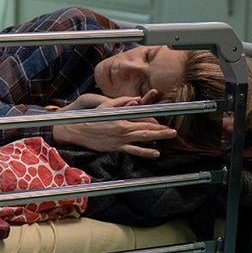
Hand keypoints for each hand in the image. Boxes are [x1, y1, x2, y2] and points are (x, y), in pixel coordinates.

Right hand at [53, 90, 174, 158]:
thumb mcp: (105, 105)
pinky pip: (134, 150)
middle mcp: (124, 128)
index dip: (154, 119)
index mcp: (122, 117)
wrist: (77, 130)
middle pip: (146, 128)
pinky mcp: (117, 147)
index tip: (163, 120)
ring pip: (144, 137)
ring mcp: (121, 139)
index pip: (143, 117)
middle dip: (161, 129)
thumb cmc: (91, 117)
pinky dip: (146, 152)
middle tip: (173, 131)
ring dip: (158, 137)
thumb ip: (122, 101)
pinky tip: (156, 153)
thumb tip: (136, 99)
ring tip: (170, 136)